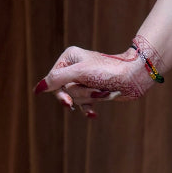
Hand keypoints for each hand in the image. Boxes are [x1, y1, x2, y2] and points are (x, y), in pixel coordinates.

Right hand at [32, 44, 154, 117]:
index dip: (59, 92)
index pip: (53, 79)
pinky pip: (84, 104)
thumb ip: (57, 79)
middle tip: (88, 95)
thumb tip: (38, 89)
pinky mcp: (94, 91)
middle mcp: (75, 68)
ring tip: (102, 91)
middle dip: (78, 94)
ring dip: (89, 97)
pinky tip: (93, 115)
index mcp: (69, 57)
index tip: (67, 102)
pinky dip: (88, 109)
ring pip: (76, 97)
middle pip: (64, 90)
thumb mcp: (80, 73)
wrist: (133, 77)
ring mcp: (84, 80)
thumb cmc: (108, 71)